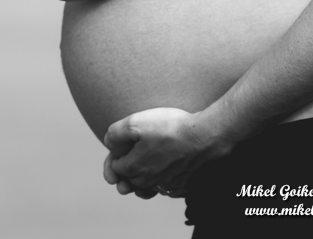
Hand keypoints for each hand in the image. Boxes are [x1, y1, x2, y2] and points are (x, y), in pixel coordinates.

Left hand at [102, 108, 233, 198]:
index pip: (116, 168)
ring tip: (138, 176)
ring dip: (140, 183)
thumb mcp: (134, 122)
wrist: (204, 136)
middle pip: (130, 181)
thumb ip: (115, 134)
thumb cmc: (169, 128)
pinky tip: (162, 175)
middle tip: (123, 166)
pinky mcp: (183, 185)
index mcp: (134, 168)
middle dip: (124, 174)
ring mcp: (167, 185)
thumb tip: (109, 144)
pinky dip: (161, 184)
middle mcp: (149, 181)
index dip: (114, 158)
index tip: (118, 149)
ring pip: (147, 188)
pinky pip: (167, 189)